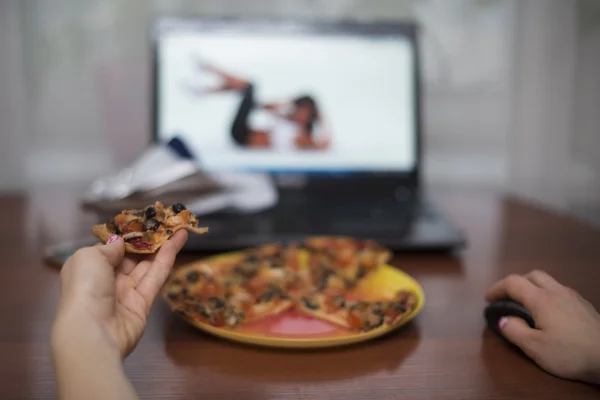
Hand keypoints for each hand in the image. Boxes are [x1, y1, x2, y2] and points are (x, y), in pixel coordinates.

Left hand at [53, 231, 187, 357]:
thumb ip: (109, 247)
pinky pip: (155, 277)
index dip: (126, 235)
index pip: (110, 249)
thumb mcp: (89, 257)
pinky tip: (177, 242)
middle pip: (131, 256)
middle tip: (165, 222)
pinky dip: (166, 259)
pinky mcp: (143, 303)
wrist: (93, 330)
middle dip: (147, 240)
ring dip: (162, 246)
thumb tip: (120, 243)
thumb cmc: (84, 287)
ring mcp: (126, 292)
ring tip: (178, 227)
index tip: (143, 220)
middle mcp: (106, 279)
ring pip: (146, 265)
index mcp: (88, 268)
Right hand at [485, 270, 599, 382]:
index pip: (513, 283)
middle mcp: (557, 291)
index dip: (496, 288)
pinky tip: (550, 313)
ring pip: (548, 281)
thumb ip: (515, 331)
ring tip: (527, 305)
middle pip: (532, 275)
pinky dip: (547, 295)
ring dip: (532, 288)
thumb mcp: (535, 348)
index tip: (487, 300)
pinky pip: (560, 291)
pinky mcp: (584, 306)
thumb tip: (504, 320)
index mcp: (541, 299)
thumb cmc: (570, 353)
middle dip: (516, 283)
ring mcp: (573, 297)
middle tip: (507, 299)